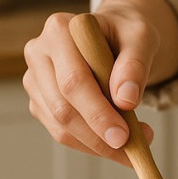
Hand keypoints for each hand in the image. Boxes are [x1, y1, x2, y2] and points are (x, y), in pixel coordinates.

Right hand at [22, 0, 177, 165]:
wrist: (116, 35)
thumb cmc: (127, 34)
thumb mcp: (141, 38)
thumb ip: (135, 65)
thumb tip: (126, 100)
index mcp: (60, 30)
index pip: (74, 81)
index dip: (98, 113)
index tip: (123, 136)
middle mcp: (39, 53)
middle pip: (62, 108)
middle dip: (98, 135)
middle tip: (131, 148)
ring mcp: (36, 80)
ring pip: (60, 126)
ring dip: (97, 144)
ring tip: (133, 145)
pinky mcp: (40, 102)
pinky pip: (62, 133)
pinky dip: (91, 145)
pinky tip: (115, 143)